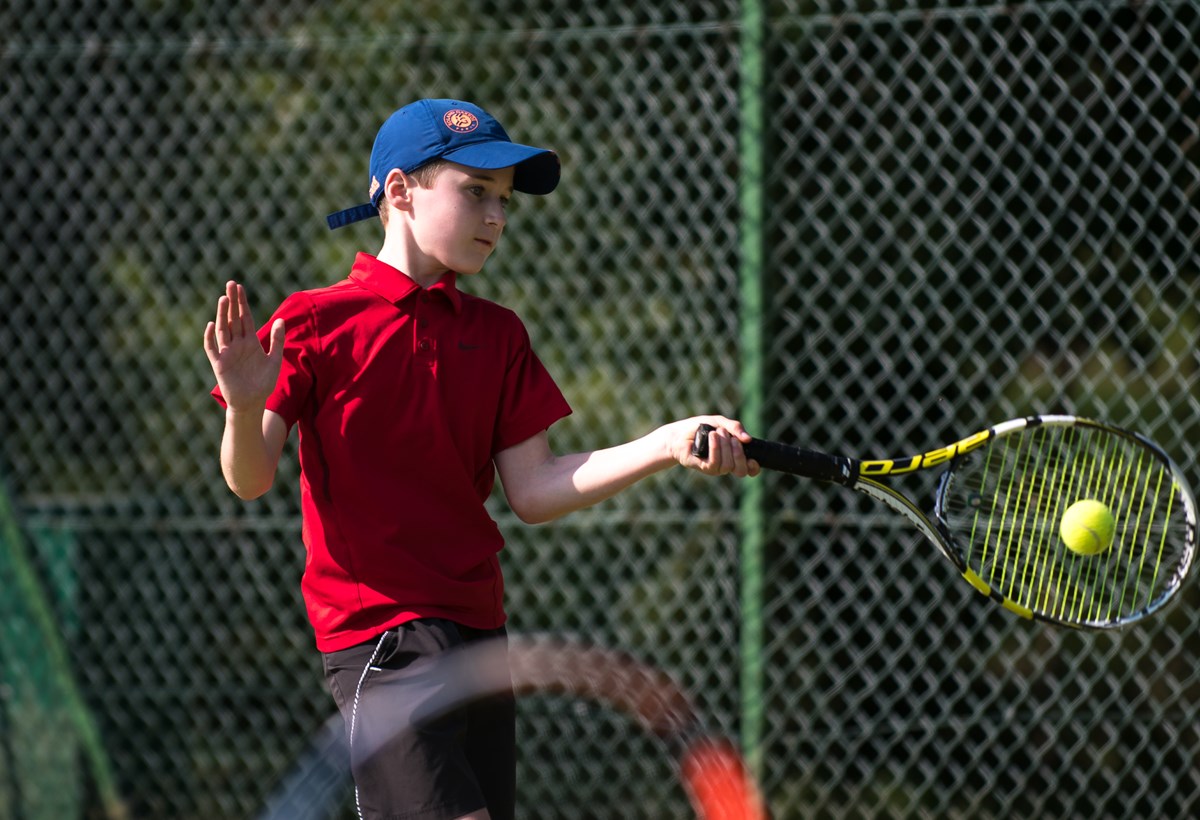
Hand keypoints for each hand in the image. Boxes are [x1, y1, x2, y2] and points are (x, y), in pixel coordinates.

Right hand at [203, 280, 285, 410]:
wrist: (253, 403)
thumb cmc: (264, 383)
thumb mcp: (275, 360)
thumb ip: (277, 340)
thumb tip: (281, 320)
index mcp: (250, 341)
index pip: (245, 317)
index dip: (242, 303)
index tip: (240, 287)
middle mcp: (237, 344)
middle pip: (233, 318)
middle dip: (232, 302)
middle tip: (230, 284)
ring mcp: (227, 353)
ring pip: (223, 329)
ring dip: (222, 314)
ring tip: (223, 298)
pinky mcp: (219, 364)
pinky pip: (212, 348)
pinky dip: (210, 337)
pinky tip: (212, 325)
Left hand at [667, 416, 759, 477]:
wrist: (679, 432)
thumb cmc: (700, 428)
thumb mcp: (720, 422)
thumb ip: (735, 428)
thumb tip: (748, 439)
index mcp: (733, 455)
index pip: (748, 469)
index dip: (753, 467)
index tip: (753, 459)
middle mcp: (726, 464)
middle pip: (741, 470)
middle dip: (739, 453)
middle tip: (731, 437)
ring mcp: (715, 468)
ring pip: (728, 465)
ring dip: (725, 447)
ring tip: (716, 433)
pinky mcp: (703, 468)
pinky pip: (714, 463)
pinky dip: (715, 448)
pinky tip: (711, 437)